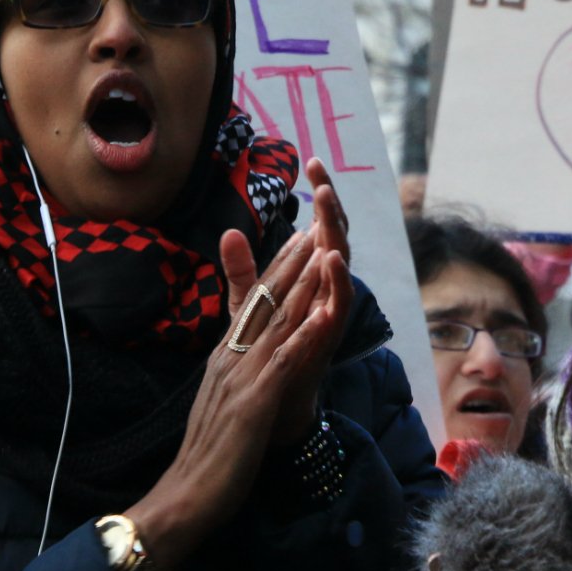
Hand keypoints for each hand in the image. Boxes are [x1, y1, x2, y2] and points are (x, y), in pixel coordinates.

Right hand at [122, 189, 349, 570]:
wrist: (182, 498)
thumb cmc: (204, 458)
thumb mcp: (219, 403)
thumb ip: (230, 372)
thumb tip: (236, 350)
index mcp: (223, 358)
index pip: (252, 305)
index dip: (277, 271)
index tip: (297, 240)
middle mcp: (229, 358)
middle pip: (264, 302)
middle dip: (292, 264)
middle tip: (315, 225)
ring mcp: (240, 378)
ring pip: (276, 322)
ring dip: (302, 285)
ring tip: (325, 250)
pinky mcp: (253, 403)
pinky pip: (284, 362)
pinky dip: (305, 335)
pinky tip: (325, 314)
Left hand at [228, 158, 353, 443]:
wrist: (271, 410)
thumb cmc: (268, 357)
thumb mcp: (250, 307)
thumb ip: (243, 271)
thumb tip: (229, 230)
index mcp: (309, 280)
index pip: (318, 227)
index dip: (319, 196)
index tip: (312, 160)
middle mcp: (324, 292)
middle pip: (335, 237)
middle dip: (331, 204)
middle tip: (322, 171)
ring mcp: (329, 313)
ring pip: (342, 264)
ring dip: (336, 231)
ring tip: (327, 200)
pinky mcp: (328, 339)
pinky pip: (340, 307)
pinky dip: (339, 282)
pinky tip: (332, 258)